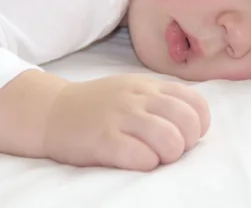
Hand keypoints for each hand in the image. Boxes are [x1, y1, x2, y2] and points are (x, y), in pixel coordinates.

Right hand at [43, 73, 210, 170]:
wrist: (52, 111)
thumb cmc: (98, 106)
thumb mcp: (133, 89)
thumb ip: (163, 99)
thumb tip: (194, 121)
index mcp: (150, 85)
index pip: (197, 104)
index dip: (199, 126)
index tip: (184, 136)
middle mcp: (138, 97)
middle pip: (188, 122)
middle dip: (186, 143)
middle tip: (168, 149)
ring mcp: (121, 116)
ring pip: (170, 140)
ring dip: (168, 155)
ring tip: (153, 156)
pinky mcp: (103, 139)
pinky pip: (142, 156)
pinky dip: (146, 163)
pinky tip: (135, 160)